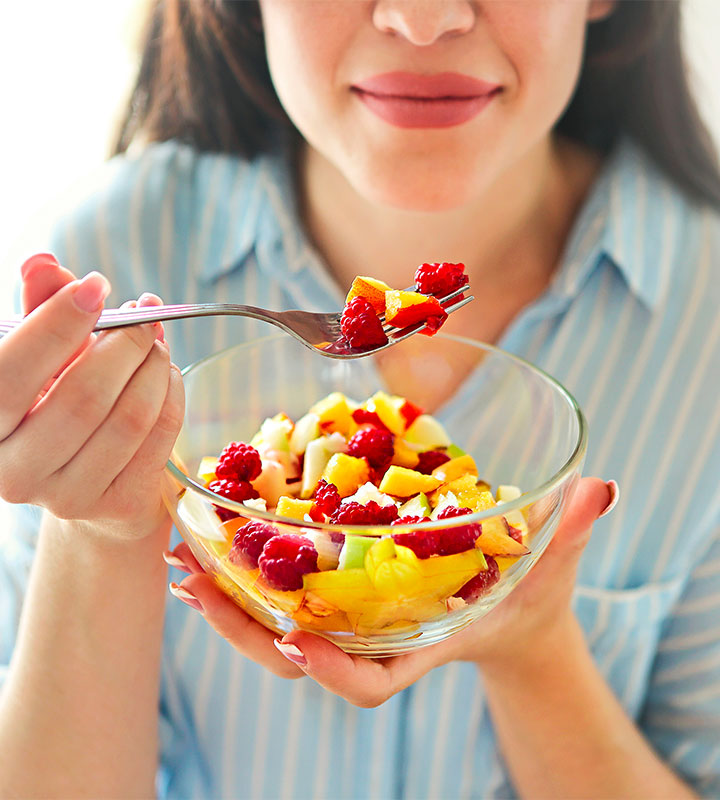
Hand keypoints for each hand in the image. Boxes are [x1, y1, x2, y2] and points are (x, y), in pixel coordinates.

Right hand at [0, 253, 184, 540]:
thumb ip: (38, 311)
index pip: (9, 372)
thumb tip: (42, 262)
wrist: (85, 480)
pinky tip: (166, 375)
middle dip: (124, 344)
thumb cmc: (54, 406)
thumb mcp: (38, 358)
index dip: (57, 323)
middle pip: (83, 397)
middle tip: (144, 313)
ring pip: (129, 419)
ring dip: (154, 368)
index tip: (96, 285)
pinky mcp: (116, 505)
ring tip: (155, 343)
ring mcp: (67, 497)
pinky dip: (171, 395)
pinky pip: (159, 438)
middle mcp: (15, 471)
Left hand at [165, 477, 615, 692]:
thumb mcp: (551, 565)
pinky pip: (286, 593)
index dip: (338, 674)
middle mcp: (380, 637)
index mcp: (425, 641)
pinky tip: (212, 540)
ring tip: (183, 558)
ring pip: (281, 627)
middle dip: (246, 626)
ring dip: (227, 598)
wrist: (510, 609)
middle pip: (304, 655)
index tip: (302, 644)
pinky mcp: (345, 593)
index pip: (378, 682)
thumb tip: (601, 489)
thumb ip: (571, 531)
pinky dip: (245, 574)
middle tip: (196, 584)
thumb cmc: (529, 594)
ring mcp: (358, 619)